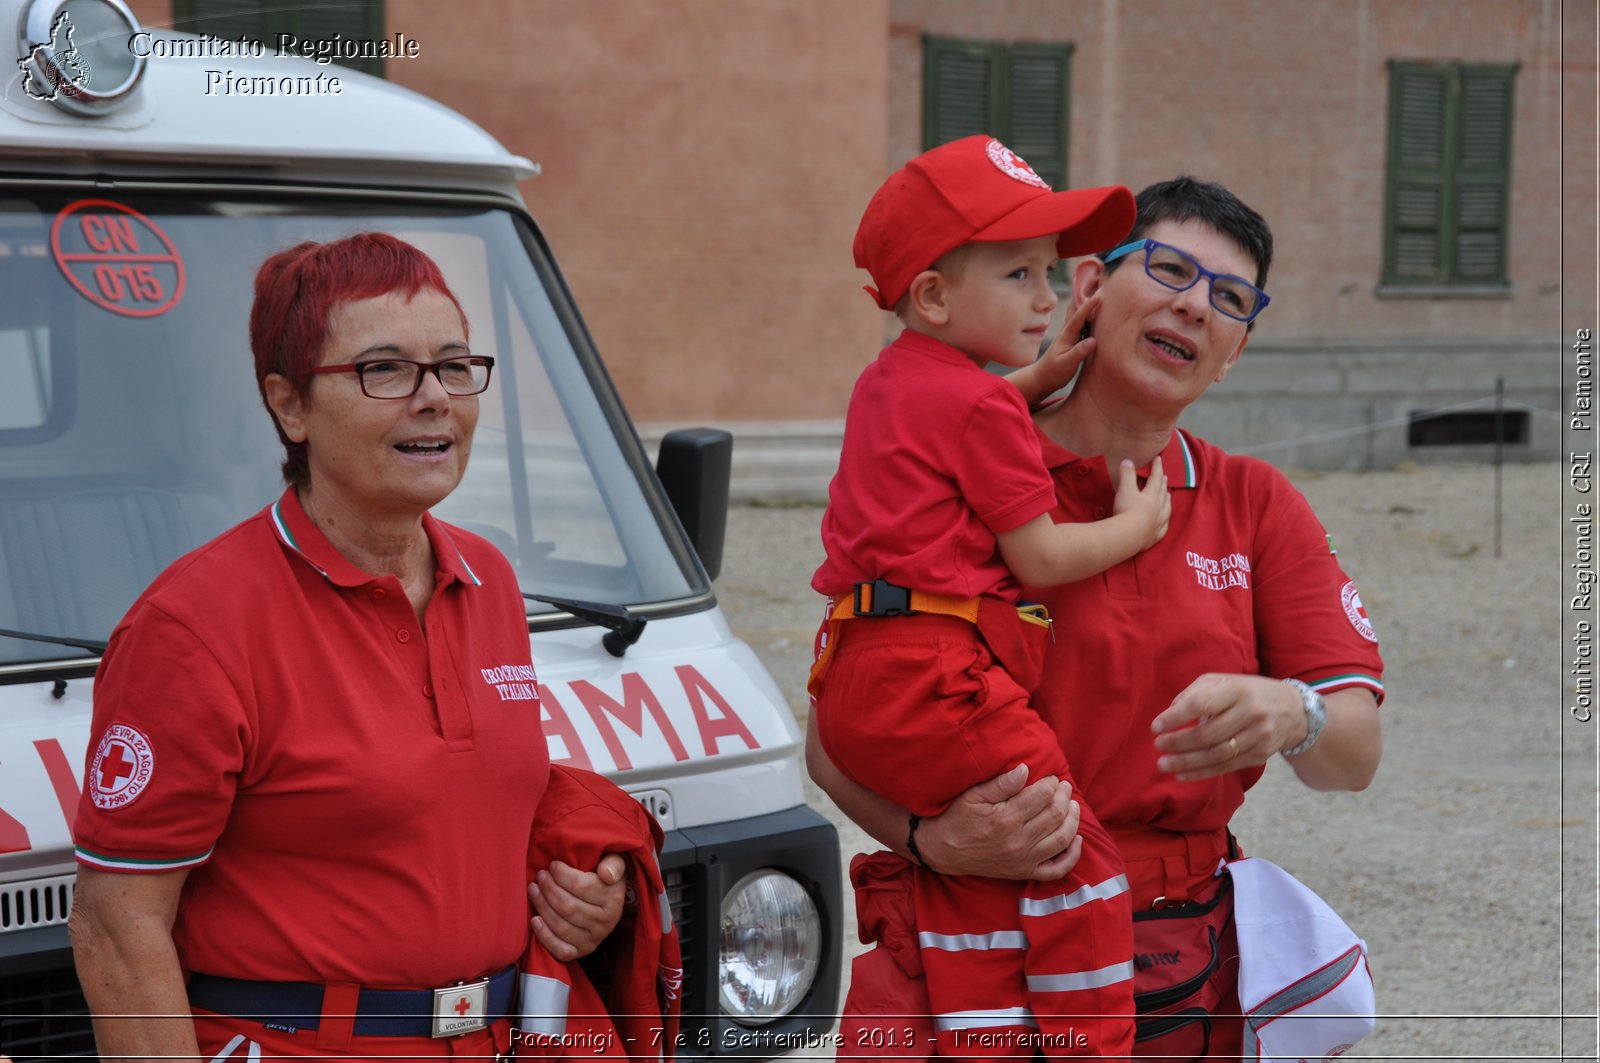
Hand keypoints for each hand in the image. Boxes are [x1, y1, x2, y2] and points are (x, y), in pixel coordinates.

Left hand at [528, 854, 626, 961]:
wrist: (607, 905)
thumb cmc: (604, 879)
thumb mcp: (614, 865)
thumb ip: (613, 864)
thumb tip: (606, 874)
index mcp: (614, 899)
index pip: (582, 887)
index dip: (563, 875)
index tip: (553, 865)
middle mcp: (606, 923)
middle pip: (569, 907)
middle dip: (549, 889)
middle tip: (540, 876)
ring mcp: (594, 940)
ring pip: (562, 927)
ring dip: (543, 907)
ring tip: (534, 890)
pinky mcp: (581, 952)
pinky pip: (561, 950)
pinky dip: (545, 936)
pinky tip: (535, 920)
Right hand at [916, 764, 1081, 880]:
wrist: (942, 850)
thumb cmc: (956, 818)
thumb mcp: (973, 795)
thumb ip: (1001, 783)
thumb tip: (1026, 769)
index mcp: (1006, 819)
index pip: (1043, 796)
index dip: (1052, 783)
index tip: (1051, 777)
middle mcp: (1018, 841)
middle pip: (1056, 815)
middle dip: (1065, 797)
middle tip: (1064, 786)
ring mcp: (1022, 860)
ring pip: (1062, 838)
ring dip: (1073, 819)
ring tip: (1072, 805)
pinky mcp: (1023, 872)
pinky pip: (1056, 869)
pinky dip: (1072, 856)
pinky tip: (1077, 840)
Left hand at [1033, 293, 1100, 392]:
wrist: (1043, 377)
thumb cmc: (1054, 372)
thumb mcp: (1066, 364)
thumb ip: (1079, 352)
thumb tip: (1093, 341)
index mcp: (1067, 335)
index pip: (1078, 318)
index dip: (1088, 307)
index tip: (1098, 297)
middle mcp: (1068, 332)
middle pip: (1078, 311)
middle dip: (1086, 298)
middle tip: (1098, 285)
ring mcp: (1070, 335)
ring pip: (1080, 315)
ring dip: (1087, 304)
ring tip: (1097, 293)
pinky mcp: (1074, 340)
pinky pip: (1083, 324)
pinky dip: (1088, 315)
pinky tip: (1095, 313)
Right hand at [1112, 456, 1169, 547]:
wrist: (1127, 536)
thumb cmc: (1126, 510)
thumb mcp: (1124, 489)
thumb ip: (1127, 474)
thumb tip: (1128, 460)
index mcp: (1151, 495)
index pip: (1156, 478)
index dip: (1157, 467)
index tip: (1159, 459)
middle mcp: (1158, 508)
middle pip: (1162, 492)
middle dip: (1163, 483)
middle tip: (1164, 477)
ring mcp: (1158, 523)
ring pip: (1166, 509)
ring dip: (1167, 500)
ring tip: (1168, 495)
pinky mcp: (1154, 536)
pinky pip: (1163, 528)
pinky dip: (1165, 522)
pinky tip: (1165, 522)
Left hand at [1150, 673, 1306, 780]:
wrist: (1293, 710)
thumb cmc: (1247, 692)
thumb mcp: (1223, 682)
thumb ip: (1194, 693)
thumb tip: (1169, 714)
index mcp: (1237, 690)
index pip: (1202, 704)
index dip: (1176, 717)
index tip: (1155, 727)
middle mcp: (1250, 713)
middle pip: (1208, 733)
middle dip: (1178, 743)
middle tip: (1158, 746)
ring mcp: (1258, 736)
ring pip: (1217, 754)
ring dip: (1187, 762)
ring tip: (1163, 764)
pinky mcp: (1260, 754)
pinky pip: (1226, 766)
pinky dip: (1201, 773)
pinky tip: (1182, 774)